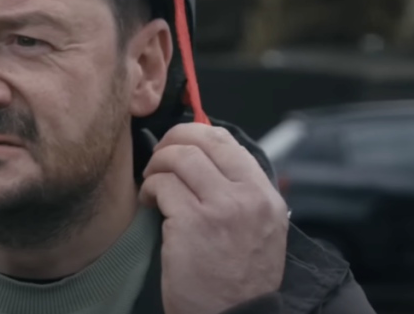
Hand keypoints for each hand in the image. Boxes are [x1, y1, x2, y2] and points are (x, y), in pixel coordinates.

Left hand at [139, 123, 287, 313]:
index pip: (227, 140)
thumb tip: (207, 157)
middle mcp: (247, 197)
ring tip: (152, 184)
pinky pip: (161, 185)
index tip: (178, 144)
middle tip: (158, 158)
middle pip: (201, 140)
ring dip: (156, 166)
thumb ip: (241, 193)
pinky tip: (149, 203)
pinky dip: (149, 189)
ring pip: (178, 158)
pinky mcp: (191, 223)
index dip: (195, 133)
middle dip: (171, 142)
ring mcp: (220, 208)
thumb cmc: (238, 279)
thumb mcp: (259, 230)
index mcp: (265, 196)